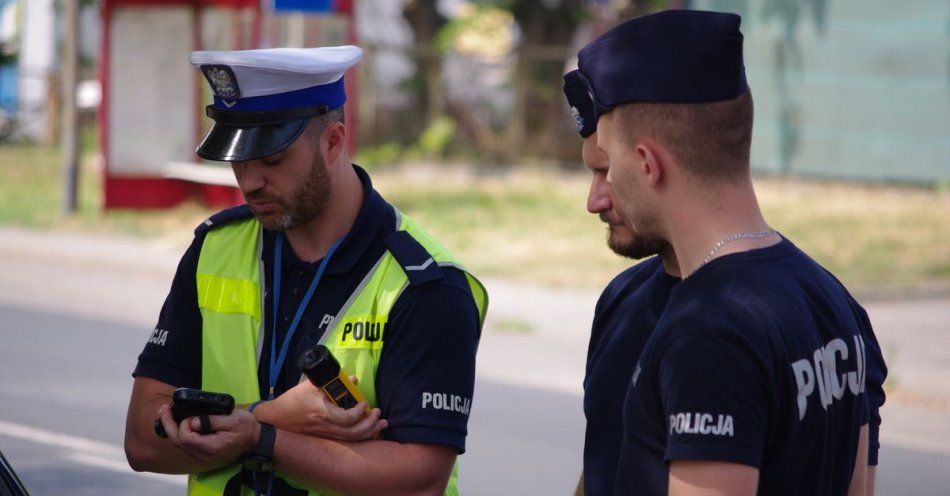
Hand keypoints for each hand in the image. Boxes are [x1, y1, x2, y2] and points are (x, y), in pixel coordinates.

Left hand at [156, 404, 256, 467]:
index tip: (190, 414)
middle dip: (168, 424)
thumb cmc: (246, 428)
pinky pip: (186, 444)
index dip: (183, 424)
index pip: (186, 437)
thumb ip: (212, 420)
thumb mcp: (234, 420)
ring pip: (180, 443)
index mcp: (210, 446)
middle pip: (178, 441)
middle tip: (163, 409)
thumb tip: (193, 421)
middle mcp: (203, 454)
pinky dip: (179, 432)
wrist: (255, 440)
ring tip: (166, 413)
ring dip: (172, 428)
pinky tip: (178, 422)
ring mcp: (202, 455)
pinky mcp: (203, 452)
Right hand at [255, 379, 386, 441]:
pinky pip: (346, 441)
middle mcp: (325, 428)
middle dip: (370, 424)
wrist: (275, 419)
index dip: (358, 412)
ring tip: (381, 425)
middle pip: (353, 433)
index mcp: (321, 413)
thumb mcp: (310, 386)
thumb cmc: (292, 401)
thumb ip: (332, 381)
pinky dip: (360, 437)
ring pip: (351, 439)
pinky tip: (370, 432)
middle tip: (379, 414)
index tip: (364, 402)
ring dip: (369, 432)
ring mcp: (325, 435)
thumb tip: (353, 379)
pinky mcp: (325, 438)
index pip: (345, 418)